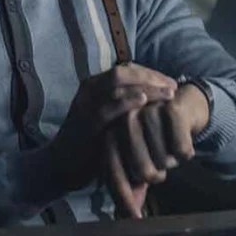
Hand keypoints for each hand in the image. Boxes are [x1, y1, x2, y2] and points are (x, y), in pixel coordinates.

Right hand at [46, 63, 177, 192]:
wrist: (61, 166)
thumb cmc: (90, 143)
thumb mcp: (108, 118)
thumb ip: (124, 106)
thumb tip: (154, 98)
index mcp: (94, 85)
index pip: (126, 70)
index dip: (150, 74)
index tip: (170, 84)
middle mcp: (89, 90)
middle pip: (124, 72)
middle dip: (152, 77)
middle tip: (173, 88)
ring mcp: (86, 104)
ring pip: (118, 84)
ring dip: (147, 86)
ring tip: (168, 93)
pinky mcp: (86, 122)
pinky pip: (108, 107)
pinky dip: (127, 101)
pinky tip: (145, 101)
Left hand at [104, 83, 210, 218]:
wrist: (180, 107)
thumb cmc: (154, 138)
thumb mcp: (139, 161)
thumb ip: (132, 185)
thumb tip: (128, 215)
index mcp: (110, 133)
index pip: (112, 170)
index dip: (123, 196)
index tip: (135, 217)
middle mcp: (124, 120)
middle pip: (143, 172)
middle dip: (156, 175)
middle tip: (160, 163)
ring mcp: (147, 111)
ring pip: (164, 162)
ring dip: (171, 162)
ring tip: (168, 147)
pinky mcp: (170, 107)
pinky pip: (181, 150)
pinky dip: (186, 152)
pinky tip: (183, 139)